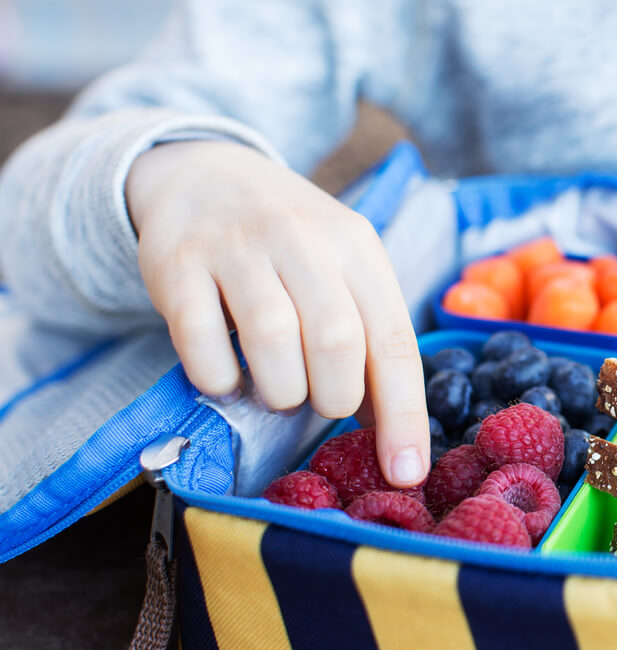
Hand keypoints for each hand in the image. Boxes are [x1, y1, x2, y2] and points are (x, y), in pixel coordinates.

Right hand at [126, 140, 429, 485]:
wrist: (206, 176)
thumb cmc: (293, 247)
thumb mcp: (344, 273)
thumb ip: (370, 342)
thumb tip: (396, 438)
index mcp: (359, 248)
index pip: (394, 341)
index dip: (403, 415)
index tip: (405, 473)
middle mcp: (304, 239)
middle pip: (337, 341)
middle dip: (333, 396)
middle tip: (318, 400)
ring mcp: (238, 247)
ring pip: (272, 338)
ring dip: (279, 390)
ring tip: (277, 389)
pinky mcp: (177, 262)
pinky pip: (200, 339)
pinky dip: (217, 377)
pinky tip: (226, 376)